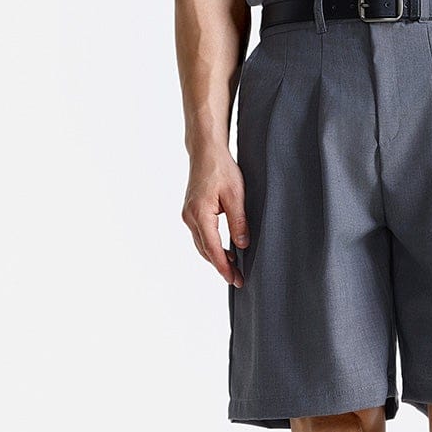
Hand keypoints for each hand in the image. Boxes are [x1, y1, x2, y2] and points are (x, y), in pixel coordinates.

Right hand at [183, 150, 247, 287]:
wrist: (206, 152)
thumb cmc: (222, 169)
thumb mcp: (236, 195)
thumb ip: (239, 221)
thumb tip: (242, 244)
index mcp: (200, 214)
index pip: (213, 248)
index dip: (224, 266)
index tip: (234, 279)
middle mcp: (189, 217)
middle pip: (205, 250)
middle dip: (221, 266)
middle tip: (237, 279)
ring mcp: (188, 215)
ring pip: (201, 244)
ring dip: (215, 257)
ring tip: (233, 268)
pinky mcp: (191, 212)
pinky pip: (200, 235)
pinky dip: (211, 246)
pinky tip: (224, 250)